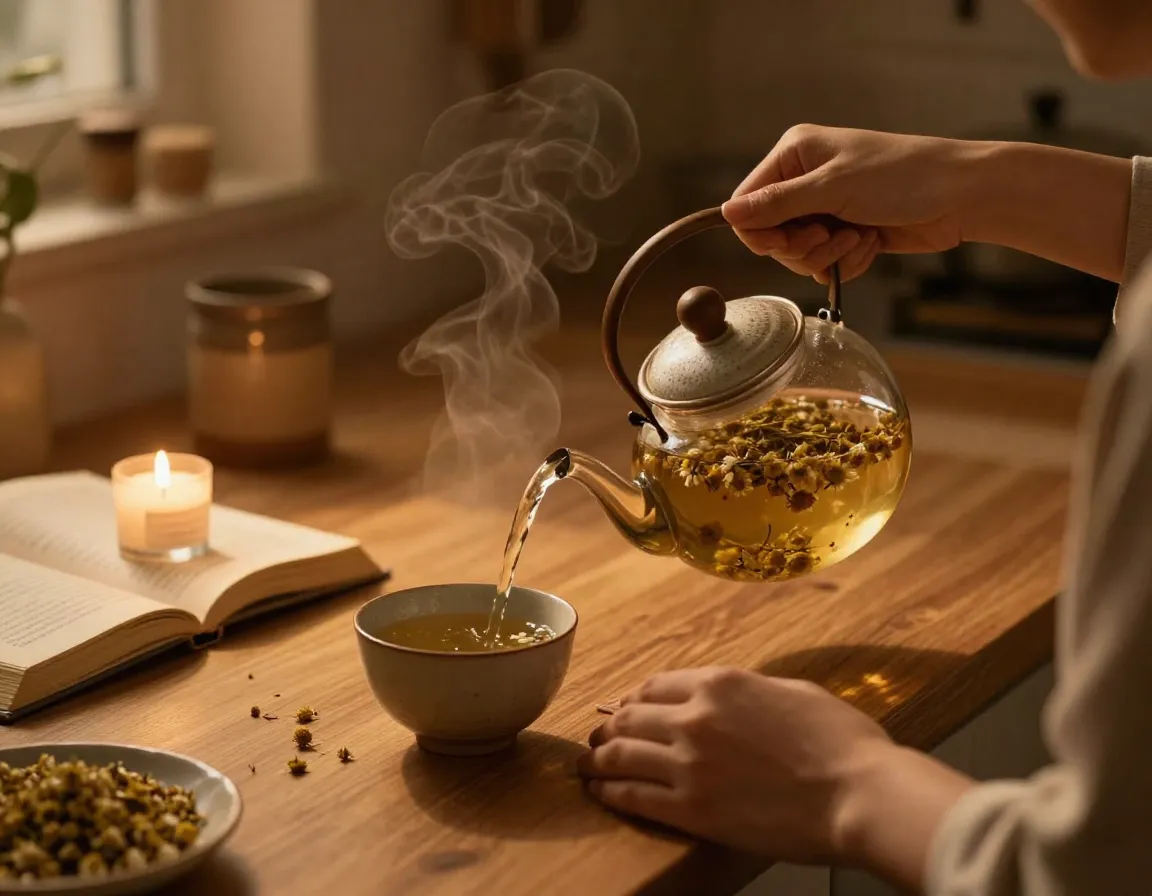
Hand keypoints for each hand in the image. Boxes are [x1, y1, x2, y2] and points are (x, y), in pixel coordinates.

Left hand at [578, 666, 973, 888]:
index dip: (636, 697)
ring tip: (586, 766)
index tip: (627, 707)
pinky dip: (611, 792)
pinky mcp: (691, 808)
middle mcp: (693, 717)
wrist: (858, 792)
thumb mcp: (793, 692)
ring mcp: (687, 763)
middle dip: (608, 726)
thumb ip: (750, 691)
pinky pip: (634, 796)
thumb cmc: (842, 742)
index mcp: (720, 683)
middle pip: (630, 717)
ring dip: (597, 759)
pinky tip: (601, 792)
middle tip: (598, 737)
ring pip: (620, 754)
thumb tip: (733, 700)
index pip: (657, 685)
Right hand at [721, 125, 976, 283]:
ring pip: (798, 254)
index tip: (784, 244)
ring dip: (828, 254)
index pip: (748, 204)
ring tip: (858, 238)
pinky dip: (846, 261)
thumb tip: (725, 214)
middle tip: (831, 236)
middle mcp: (805, 180)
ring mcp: (826, 208)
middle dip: (802, 245)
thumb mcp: (832, 188)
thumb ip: (776, 204)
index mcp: (795, 154)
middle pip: (771, 235)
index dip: (759, 232)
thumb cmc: (902, 177)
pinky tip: (870, 244)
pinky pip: (825, 262)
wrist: (961, 196)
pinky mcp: (846, 233)